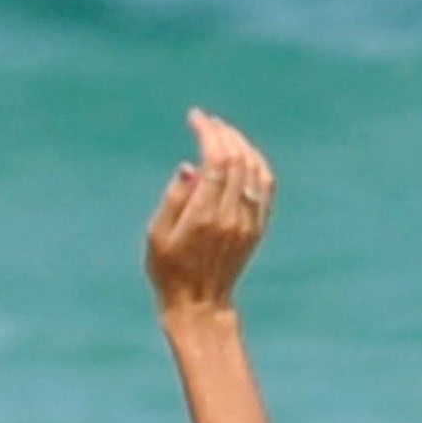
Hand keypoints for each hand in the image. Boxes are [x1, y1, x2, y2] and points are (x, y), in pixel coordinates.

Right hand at [145, 108, 275, 315]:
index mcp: (203, 216)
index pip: (216, 160)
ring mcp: (248, 221)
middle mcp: (231, 216)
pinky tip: (244, 153)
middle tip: (208, 121)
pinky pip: (265, 184)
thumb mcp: (156, 237)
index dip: (208, 133)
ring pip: (255, 168)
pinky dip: (256, 162)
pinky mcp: (257, 226)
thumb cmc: (168, 271)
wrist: (200, 304)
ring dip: (241, 143)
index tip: (196, 118)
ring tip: (224, 132)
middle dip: (223, 132)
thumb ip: (173, 199)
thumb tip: (191, 166)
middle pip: (237, 158)